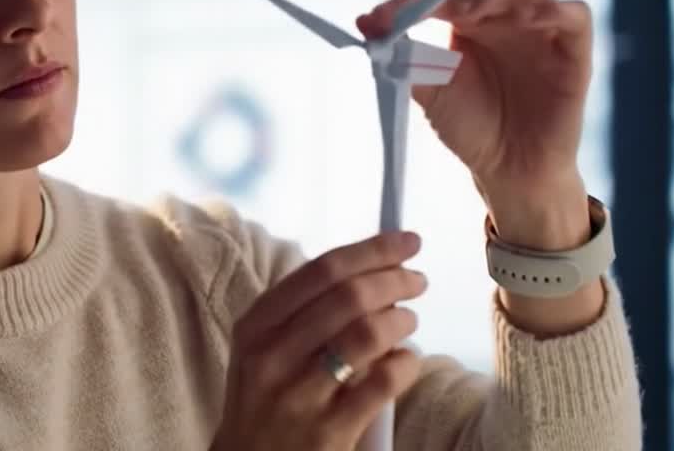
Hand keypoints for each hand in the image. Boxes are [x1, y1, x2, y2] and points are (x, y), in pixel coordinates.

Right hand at [212, 231, 427, 450]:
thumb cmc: (267, 399)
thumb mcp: (263, 350)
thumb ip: (304, 311)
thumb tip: (373, 267)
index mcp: (255, 326)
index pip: (322, 271)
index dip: (373, 250)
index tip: (408, 242)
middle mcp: (271, 357)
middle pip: (349, 296)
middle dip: (395, 279)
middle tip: (417, 280)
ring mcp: (298, 396)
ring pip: (368, 334)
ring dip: (401, 319)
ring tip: (409, 320)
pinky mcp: (327, 432)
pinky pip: (383, 382)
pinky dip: (406, 363)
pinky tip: (406, 361)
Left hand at [356, 0, 591, 246]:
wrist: (509, 171)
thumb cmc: (472, 128)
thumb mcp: (429, 90)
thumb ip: (403, 57)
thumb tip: (365, 25)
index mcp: (469, 19)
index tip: (382, 16)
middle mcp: (505, 15)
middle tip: (438, 7)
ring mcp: (541, 28)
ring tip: (474, 10)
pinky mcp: (573, 49)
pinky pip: (576, 13)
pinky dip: (553, 9)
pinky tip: (527, 21)